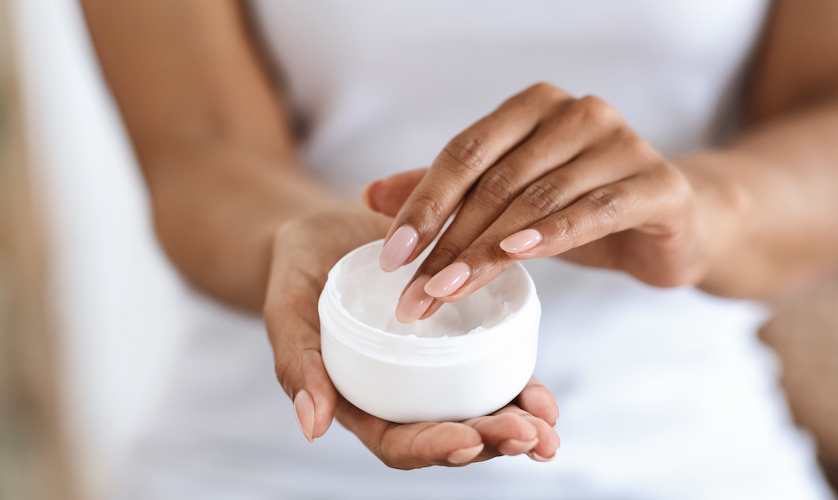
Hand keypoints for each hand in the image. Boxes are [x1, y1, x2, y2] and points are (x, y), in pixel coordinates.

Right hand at [263, 205, 559, 468]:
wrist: (321, 231)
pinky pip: (495, 368)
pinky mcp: (461, 337)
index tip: (466, 439)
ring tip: (550, 430)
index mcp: (361, 401)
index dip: (434, 447)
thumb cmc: (295, 273)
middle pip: (450, 434)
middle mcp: (403, 394)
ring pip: (480, 410)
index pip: (399, 441)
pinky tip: (548, 401)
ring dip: (518, 426)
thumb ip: (298, 364)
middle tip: (529, 436)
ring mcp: (435, 370)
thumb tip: (313, 427)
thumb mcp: (287, 312)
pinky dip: (522, 389)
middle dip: (491, 441)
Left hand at [366, 83, 739, 321]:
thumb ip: (450, 193)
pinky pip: (594, 208)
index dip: (424, 203)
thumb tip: (372, 195)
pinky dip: (552, 233)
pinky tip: (516, 256)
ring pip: (536, 200)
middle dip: (448, 243)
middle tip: (414, 293)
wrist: (674, 223)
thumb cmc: (583, 207)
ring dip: (485, 252)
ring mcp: (622, 143)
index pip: (465, 153)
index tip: (391, 255)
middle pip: (496, 182)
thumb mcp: (511, 199)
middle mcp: (579, 112)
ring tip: (447, 292)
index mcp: (536, 107)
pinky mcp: (658, 183)